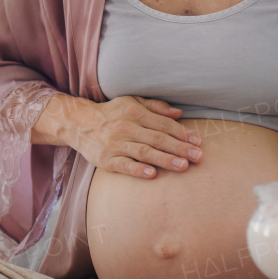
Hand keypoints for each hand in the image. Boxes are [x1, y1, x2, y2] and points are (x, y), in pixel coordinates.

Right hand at [33, 94, 202, 178]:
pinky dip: (138, 170)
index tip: (198, 141)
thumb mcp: (131, 103)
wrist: (78, 123)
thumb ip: (155, 107)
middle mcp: (126, 127)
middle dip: (180, 148)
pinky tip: (152, 174)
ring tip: (184, 166)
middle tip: (199, 156)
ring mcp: (116, 144)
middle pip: (158, 138)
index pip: (163, 124)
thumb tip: (179, 113)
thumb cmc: (111, 113)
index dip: (182, 133)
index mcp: (134, 112)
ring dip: (165, 159)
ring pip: (144, 152)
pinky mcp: (106, 159)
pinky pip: (124, 165)